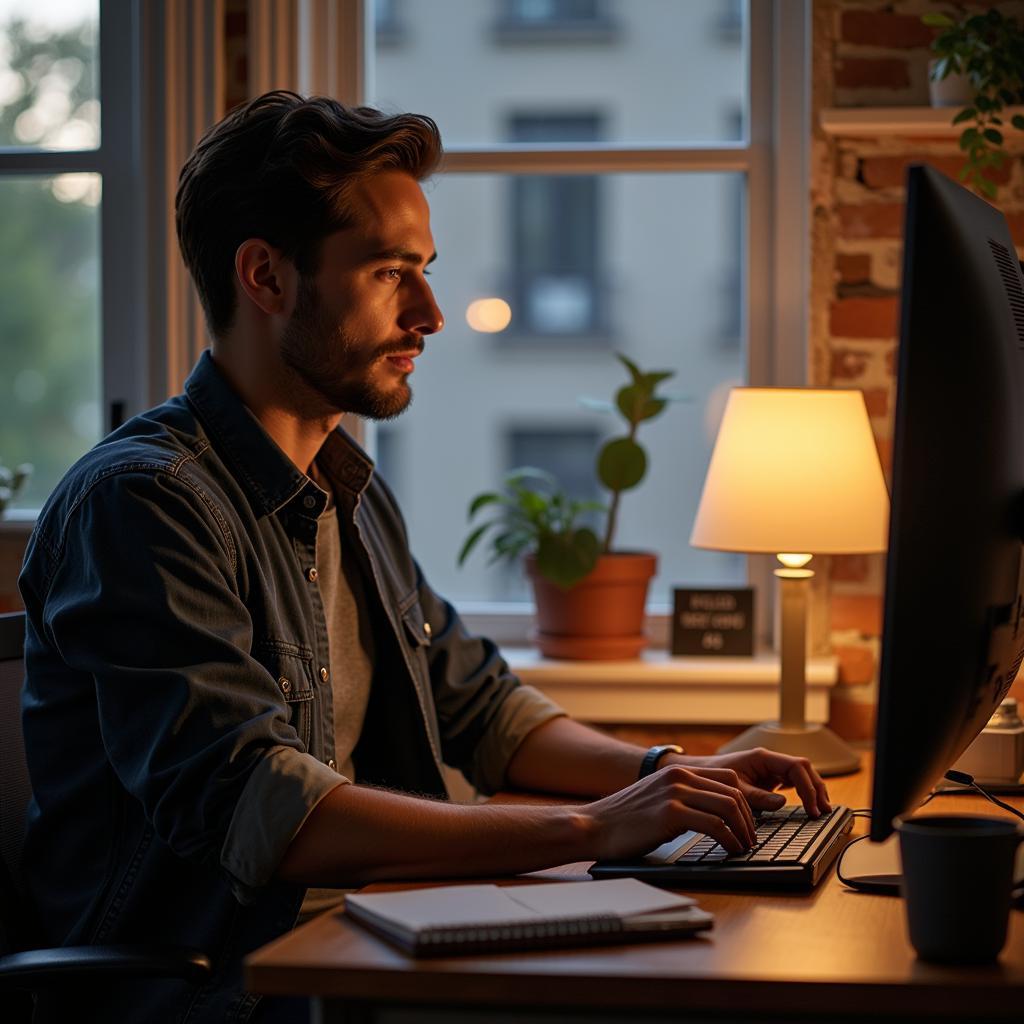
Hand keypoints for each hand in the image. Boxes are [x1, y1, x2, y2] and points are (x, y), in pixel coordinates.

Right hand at [582, 764, 756, 860]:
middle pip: (733, 791)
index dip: (744, 801)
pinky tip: (731, 850)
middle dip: (748, 818)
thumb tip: (712, 814)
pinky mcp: (670, 813)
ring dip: (743, 830)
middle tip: (750, 839)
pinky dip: (730, 840)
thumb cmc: (623, 820)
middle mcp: (678, 776)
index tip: (747, 822)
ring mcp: (674, 792)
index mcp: (676, 771)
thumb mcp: (657, 798)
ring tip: (744, 846)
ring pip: (728, 806)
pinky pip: (714, 825)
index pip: (727, 778)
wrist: (594, 825)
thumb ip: (681, 797)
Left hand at [677, 748, 831, 817]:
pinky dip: (803, 792)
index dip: (808, 787)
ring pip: (801, 774)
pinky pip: (792, 781)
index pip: (796, 766)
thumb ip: (758, 796)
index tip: (812, 807)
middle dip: (816, 788)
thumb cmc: (714, 776)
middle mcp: (769, 760)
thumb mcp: (735, 789)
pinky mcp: (769, 778)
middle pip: (804, 769)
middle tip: (823, 810)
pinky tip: (809, 805)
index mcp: (763, 757)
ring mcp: (770, 768)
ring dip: (812, 790)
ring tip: (821, 809)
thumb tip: (782, 802)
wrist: (701, 773)